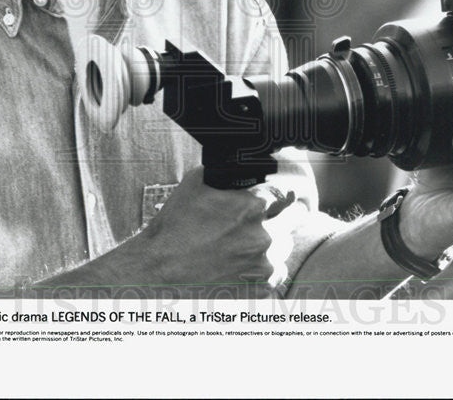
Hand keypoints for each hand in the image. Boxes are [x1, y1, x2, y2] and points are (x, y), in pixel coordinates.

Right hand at [132, 168, 299, 294]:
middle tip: (268, 217)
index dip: (277, 193)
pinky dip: (267, 267)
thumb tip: (244, 164)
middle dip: (280, 214)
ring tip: (248, 243)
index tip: (276, 197)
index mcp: (251, 207)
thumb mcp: (196, 182)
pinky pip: (278, 273)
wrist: (159, 267)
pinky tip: (248, 263)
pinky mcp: (259, 288)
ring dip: (274, 241)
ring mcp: (263, 265)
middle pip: (293, 217)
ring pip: (285, 245)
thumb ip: (227, 171)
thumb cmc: (174, 224)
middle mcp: (263, 236)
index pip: (284, 192)